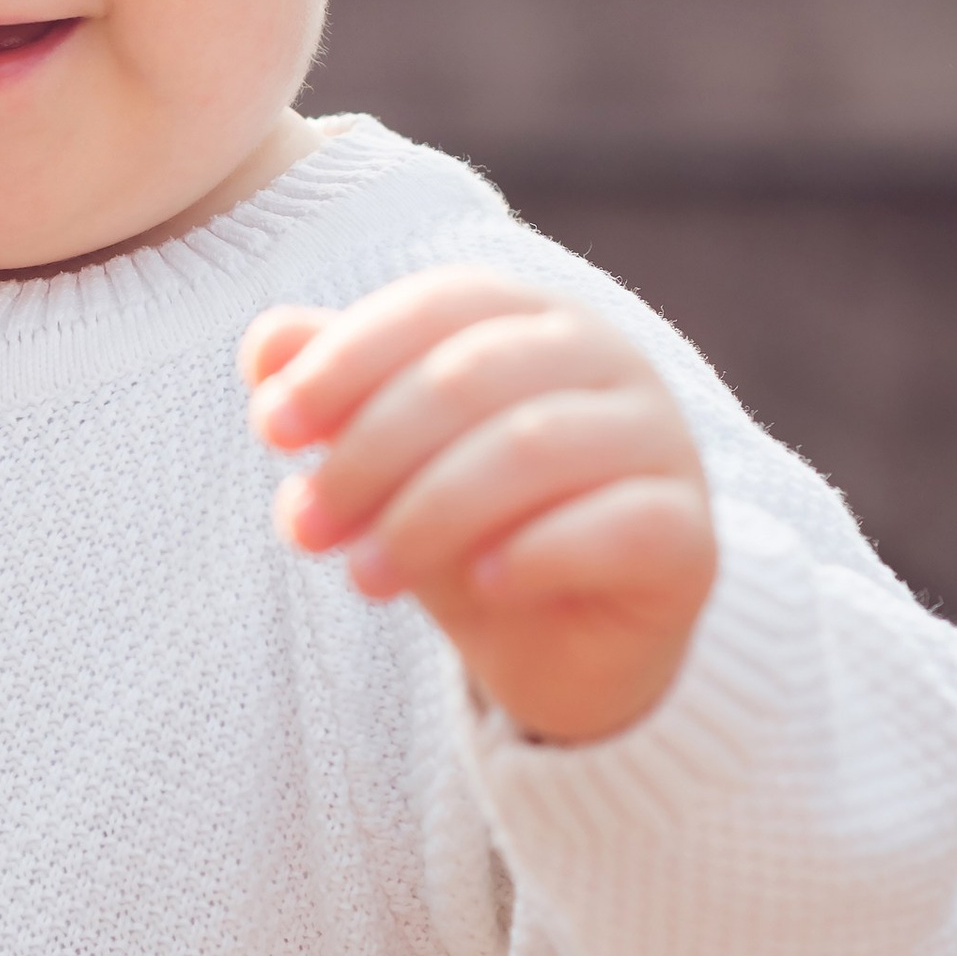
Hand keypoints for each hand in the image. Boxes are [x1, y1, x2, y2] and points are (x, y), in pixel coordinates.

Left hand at [245, 266, 716, 742]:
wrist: (562, 649)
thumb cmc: (467, 529)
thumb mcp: (387, 463)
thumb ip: (337, 393)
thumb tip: (265, 343)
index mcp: (532, 317)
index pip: (436, 305)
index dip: (345, 360)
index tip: (270, 428)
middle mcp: (609, 357)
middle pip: (471, 376)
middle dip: (368, 452)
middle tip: (302, 527)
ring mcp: (661, 442)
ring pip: (533, 448)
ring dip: (427, 514)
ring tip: (363, 577)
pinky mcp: (691, 536)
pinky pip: (620, 526)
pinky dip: (539, 551)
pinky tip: (481, 587)